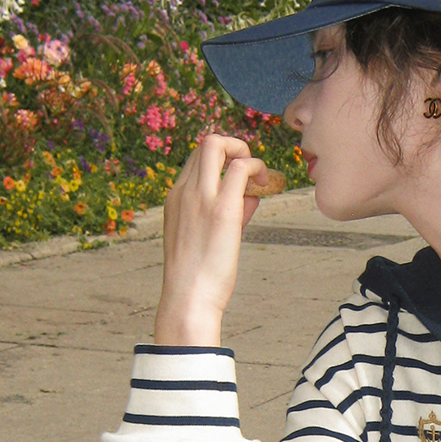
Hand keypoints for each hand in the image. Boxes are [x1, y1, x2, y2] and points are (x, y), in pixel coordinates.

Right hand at [153, 134, 281, 347]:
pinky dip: (257, 167)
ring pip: (216, 144)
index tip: (239, 183)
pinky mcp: (222, 209)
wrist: (188, 298)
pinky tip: (264, 184)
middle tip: (250, 170)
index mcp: (176, 197)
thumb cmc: (198, 275)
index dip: (223, 162)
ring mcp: (201, 197)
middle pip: (205, 143)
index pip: (197, 159)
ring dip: (244, 150)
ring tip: (259, 176)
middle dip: (233, 145)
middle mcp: (184, 191)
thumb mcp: (206, 236)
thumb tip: (251, 196)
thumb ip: (228, 211)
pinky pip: (240, 167)